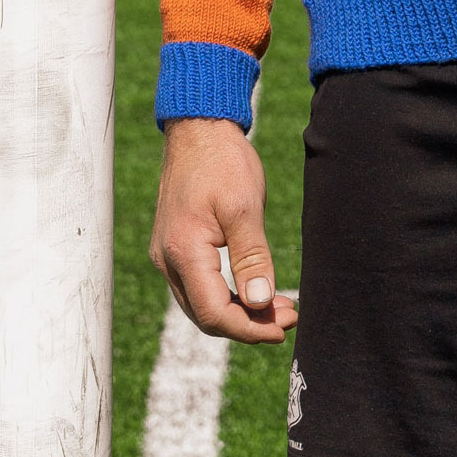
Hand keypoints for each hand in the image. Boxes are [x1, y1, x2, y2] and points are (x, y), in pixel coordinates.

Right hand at [150, 118, 298, 342]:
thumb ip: (251, 257)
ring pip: (201, 304)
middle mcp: (168, 260)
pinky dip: (227, 294)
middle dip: (249, 323)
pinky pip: (198, 286)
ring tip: (279, 307)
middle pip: (206, 315)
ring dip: (240, 311)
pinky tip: (254, 289)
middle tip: (289, 318)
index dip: (250, 328)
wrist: (199, 129)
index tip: (284, 328)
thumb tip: (260, 303)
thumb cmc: (223, 161)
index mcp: (183, 252)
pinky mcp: (175, 247)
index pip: (214, 313)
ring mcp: (168, 255)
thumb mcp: (244, 206)